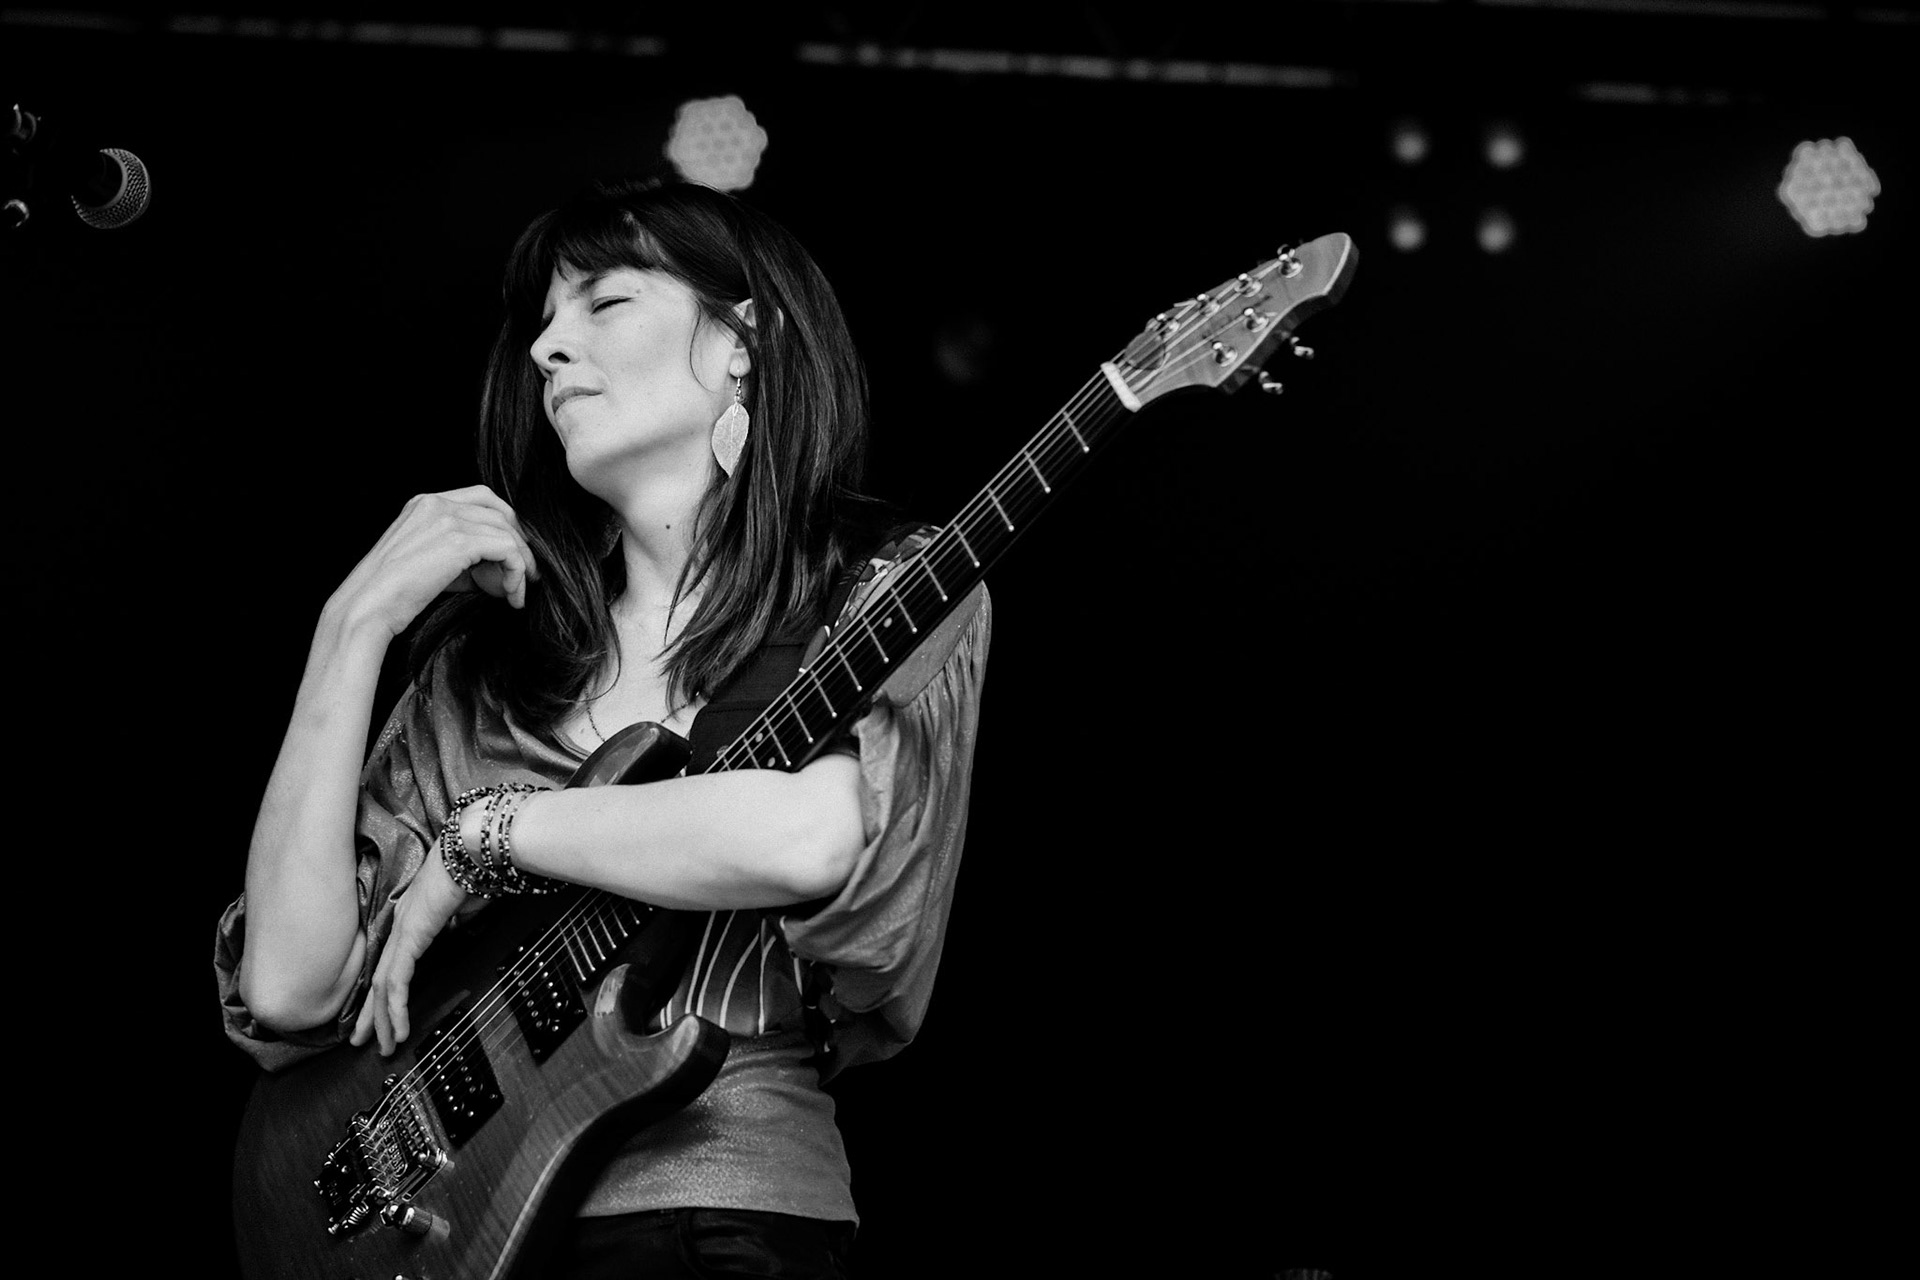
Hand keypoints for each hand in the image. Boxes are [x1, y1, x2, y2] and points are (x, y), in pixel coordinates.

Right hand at [332, 485, 541, 639]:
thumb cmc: (393, 595)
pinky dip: (517, 573)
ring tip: (517, 593)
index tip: (515, 551)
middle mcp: (436, 503)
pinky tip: (512, 596)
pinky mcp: (458, 541)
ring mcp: (447, 518)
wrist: (367, 608)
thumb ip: (462, 556)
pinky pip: (508, 550)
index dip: (505, 522)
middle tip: (527, 573)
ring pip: (507, 532)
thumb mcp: (428, 563)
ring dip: (521, 564)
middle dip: (519, 541)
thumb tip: (499, 569)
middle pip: (499, 511)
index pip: (481, 498)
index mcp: (424, 503)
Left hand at [350, 841, 470, 1055]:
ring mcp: (402, 931)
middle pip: (377, 978)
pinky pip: (397, 981)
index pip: (390, 962)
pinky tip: (397, 1029)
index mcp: (411, 918)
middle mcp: (400, 926)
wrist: (472, 848)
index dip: (382, 991)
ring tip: (381, 1046)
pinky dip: (396, 1009)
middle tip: (359, 1041)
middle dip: (370, 1014)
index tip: (380, 1012)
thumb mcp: (465, 905)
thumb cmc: (474, 869)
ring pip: (382, 986)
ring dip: (381, 1020)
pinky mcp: (410, 936)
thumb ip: (454, 921)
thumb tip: (453, 929)